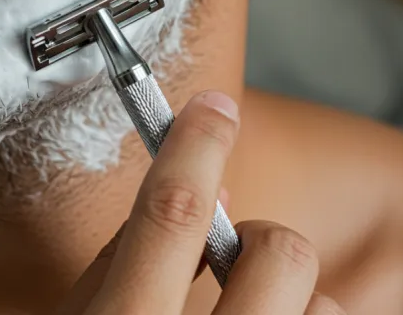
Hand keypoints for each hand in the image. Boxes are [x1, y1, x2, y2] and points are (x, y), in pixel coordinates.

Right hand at [56, 91, 344, 313]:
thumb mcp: (81, 314)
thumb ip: (123, 254)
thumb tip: (200, 187)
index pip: (173, 213)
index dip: (196, 145)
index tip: (213, 108)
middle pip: (278, 252)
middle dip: (260, 239)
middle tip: (232, 256)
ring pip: (321, 302)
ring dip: (286, 297)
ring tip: (246, 312)